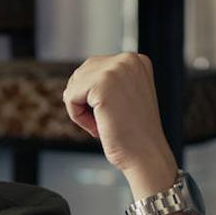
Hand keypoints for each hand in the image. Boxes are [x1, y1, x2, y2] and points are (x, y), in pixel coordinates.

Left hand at [62, 53, 177, 195]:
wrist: (145, 155)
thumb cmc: (132, 133)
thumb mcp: (123, 96)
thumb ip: (107, 81)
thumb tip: (76, 78)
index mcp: (135, 60)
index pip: (93, 69)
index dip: (94, 96)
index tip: (116, 113)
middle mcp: (128, 59)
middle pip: (81, 74)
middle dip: (85, 101)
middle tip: (107, 121)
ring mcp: (116, 69)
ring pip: (74, 85)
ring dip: (81, 109)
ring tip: (104, 123)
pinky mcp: (102, 83)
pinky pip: (70, 96)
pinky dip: (77, 116)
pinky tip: (98, 127)